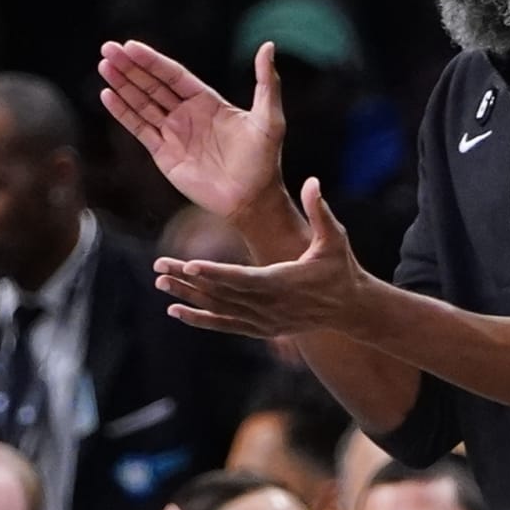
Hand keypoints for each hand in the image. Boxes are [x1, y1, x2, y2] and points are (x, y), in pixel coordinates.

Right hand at [99, 40, 285, 221]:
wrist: (251, 199)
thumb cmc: (264, 160)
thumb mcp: (269, 118)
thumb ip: (266, 82)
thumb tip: (268, 45)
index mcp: (208, 102)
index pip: (174, 75)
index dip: (153, 61)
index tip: (131, 46)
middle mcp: (187, 114)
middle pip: (153, 85)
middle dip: (131, 67)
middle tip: (108, 48)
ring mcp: (174, 133)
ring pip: (142, 104)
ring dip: (122, 85)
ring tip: (104, 66)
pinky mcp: (164, 154)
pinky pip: (139, 129)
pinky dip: (123, 113)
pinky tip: (107, 95)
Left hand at [154, 177, 372, 337]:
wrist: (350, 308)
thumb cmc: (341, 268)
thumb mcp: (335, 238)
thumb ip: (320, 210)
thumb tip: (312, 181)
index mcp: (284, 282)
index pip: (243, 278)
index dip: (215, 272)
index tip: (189, 264)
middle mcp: (270, 305)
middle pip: (222, 292)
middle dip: (188, 278)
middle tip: (159, 264)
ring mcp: (264, 320)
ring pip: (218, 308)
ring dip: (188, 296)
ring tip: (160, 281)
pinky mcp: (261, 328)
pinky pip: (225, 324)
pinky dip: (200, 319)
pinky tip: (175, 310)